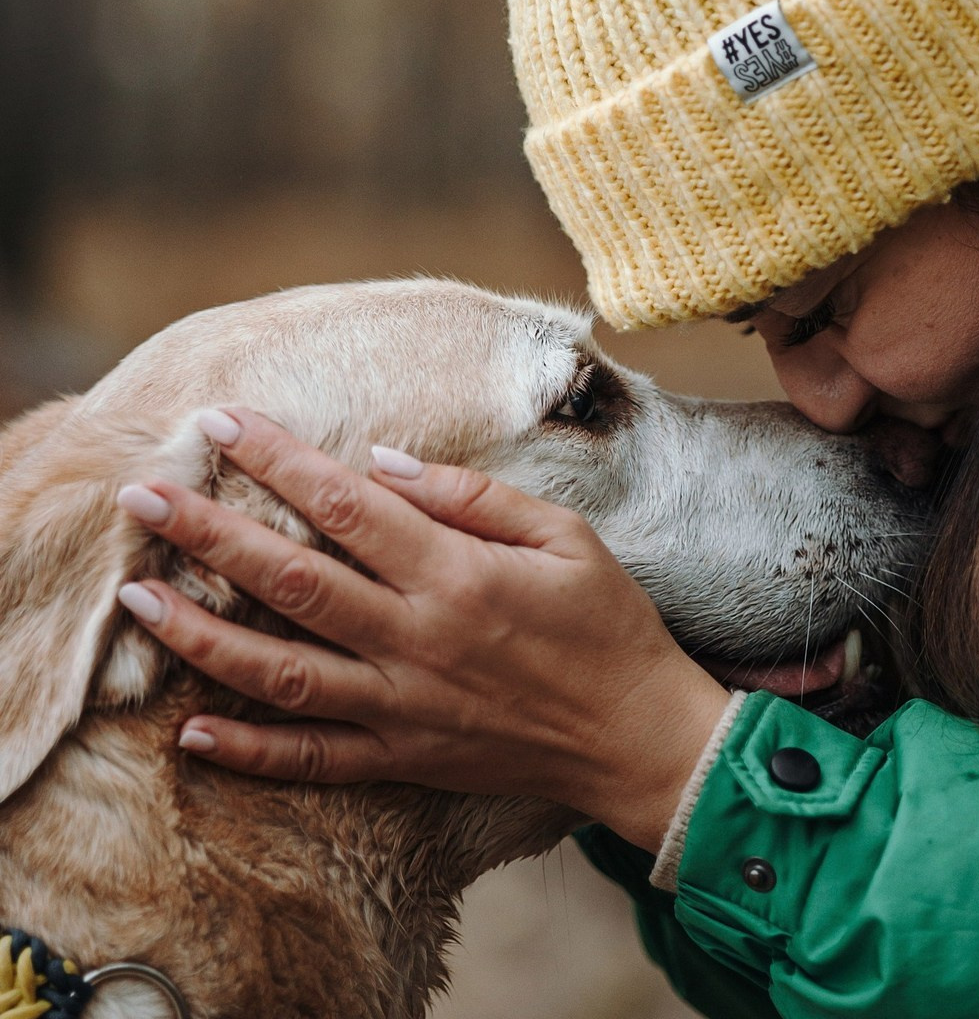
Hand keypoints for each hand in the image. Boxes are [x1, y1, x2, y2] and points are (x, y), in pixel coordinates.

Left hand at [115, 408, 728, 851]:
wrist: (637, 737)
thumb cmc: (609, 625)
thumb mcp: (566, 536)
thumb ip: (474, 498)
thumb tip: (385, 462)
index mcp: (458, 576)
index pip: (347, 506)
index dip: (280, 460)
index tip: (224, 423)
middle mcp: (416, 641)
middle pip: (292, 580)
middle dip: (210, 532)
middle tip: (143, 493)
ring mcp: (402, 708)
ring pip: (280, 672)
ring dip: (202, 635)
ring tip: (138, 598)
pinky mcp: (404, 758)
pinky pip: (314, 758)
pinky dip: (250, 749)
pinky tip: (193, 730)